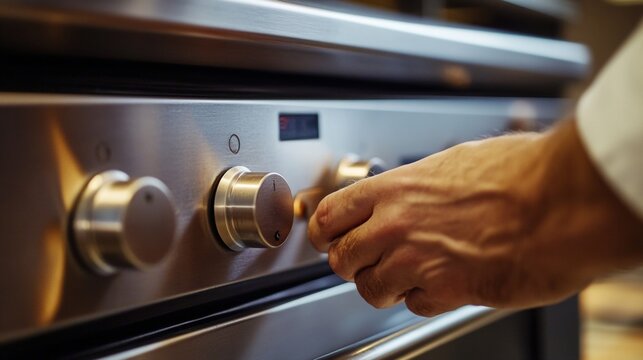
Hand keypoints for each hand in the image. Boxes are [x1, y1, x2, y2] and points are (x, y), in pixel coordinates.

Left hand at [308, 120, 642, 316]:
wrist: (562, 202)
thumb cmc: (520, 173)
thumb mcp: (454, 162)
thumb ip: (418, 184)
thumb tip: (408, 192)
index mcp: (395, 188)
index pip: (328, 216)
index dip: (323, 232)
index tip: (327, 238)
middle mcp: (397, 225)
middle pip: (341, 260)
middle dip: (353, 263)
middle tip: (370, 259)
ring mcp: (418, 261)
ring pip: (371, 289)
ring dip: (386, 285)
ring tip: (411, 273)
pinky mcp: (447, 291)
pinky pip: (415, 305)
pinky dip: (425, 298)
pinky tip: (446, 281)